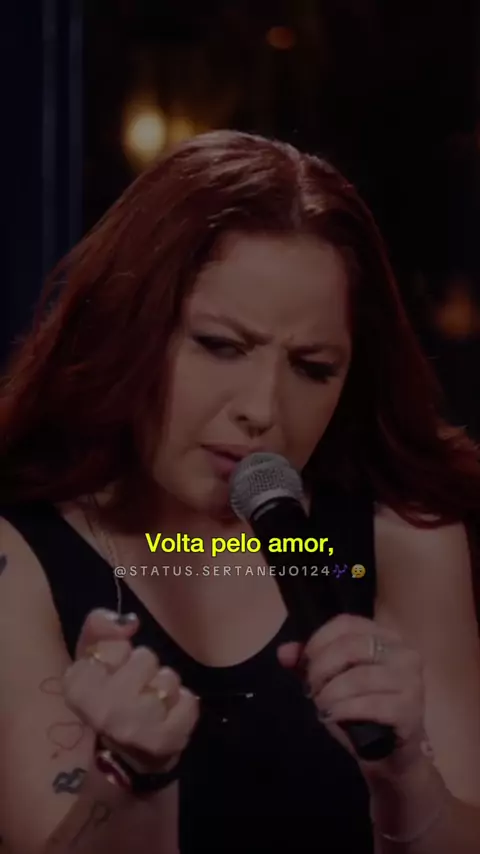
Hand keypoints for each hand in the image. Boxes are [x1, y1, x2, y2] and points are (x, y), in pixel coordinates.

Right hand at [63, 609, 199, 774]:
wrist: (122, 759)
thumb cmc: (105, 700)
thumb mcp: (89, 661)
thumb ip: (100, 628)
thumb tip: (128, 621)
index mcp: (79, 688)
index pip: (117, 644)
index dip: (119, 655)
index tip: (112, 675)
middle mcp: (105, 709)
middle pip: (146, 658)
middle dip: (144, 669)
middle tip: (133, 691)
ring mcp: (139, 727)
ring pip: (168, 678)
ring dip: (164, 687)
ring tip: (151, 704)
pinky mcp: (169, 739)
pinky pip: (190, 701)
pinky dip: (183, 705)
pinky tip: (168, 717)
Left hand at [278, 614, 426, 780]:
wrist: (392, 756)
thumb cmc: (362, 711)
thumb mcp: (332, 683)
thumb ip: (308, 664)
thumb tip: (284, 652)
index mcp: (385, 637)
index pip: (346, 623)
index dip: (318, 641)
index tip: (304, 664)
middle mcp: (404, 652)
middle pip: (350, 646)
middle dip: (321, 669)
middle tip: (312, 691)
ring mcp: (411, 680)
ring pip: (358, 677)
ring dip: (330, 694)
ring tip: (323, 706)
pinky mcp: (411, 709)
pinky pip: (369, 704)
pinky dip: (344, 710)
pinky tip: (333, 717)